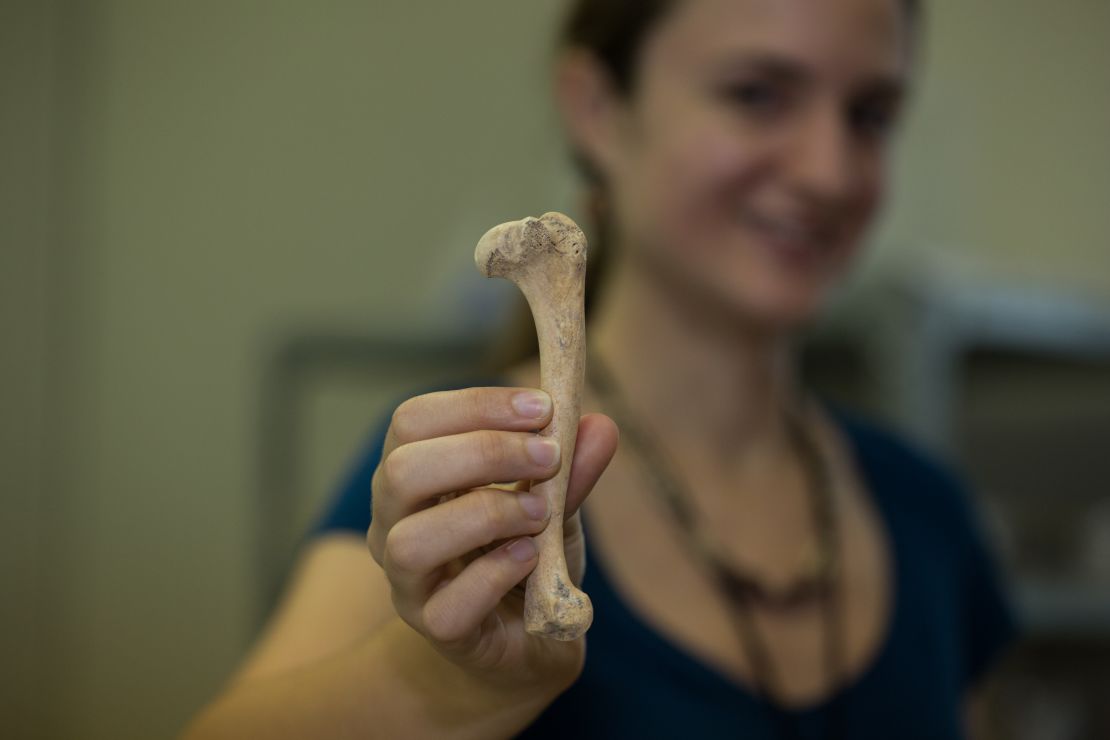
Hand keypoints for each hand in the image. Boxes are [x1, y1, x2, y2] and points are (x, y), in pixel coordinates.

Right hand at [366, 386, 617, 695]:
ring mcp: (409, 581)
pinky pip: (450, 604)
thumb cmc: (528, 551)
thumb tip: (602, 427)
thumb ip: (571, 467)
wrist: (532, 634)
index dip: (475, 405)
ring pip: (412, 542)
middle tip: (548, 456)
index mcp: (413, 474)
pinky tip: (532, 557)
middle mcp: (394, 523)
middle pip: (401, 471)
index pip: (413, 421)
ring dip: (488, 515)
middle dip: (483, 452)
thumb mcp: (555, 500)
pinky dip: (498, 572)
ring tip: (541, 513)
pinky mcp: (436, 628)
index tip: (542, 408)